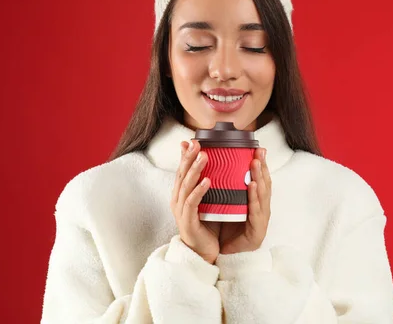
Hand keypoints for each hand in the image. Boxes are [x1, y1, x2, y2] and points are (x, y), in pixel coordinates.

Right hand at [170, 140, 220, 263]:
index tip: (195, 141)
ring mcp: (181, 211)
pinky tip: (208, 181)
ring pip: (186, 186)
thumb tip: (214, 164)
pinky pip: (192, 203)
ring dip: (195, 170)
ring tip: (204, 157)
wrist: (205, 252)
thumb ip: (207, 183)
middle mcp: (178, 200)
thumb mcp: (206, 200)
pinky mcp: (188, 221)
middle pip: (182, 175)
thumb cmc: (207, 224)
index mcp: (181, 194)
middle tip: (198, 144)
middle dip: (189, 158)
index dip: (187, 155)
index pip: (182, 170)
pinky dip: (199, 191)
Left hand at [219, 148, 270, 254]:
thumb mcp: (223, 204)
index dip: (260, 165)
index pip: (259, 181)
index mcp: (254, 204)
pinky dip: (254, 198)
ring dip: (259, 178)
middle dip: (262, 167)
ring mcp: (261, 221)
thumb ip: (222, 187)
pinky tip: (253, 186)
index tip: (258, 148)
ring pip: (263, 196)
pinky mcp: (257, 232)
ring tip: (255, 163)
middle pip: (264, 185)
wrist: (221, 254)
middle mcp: (261, 210)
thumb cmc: (224, 228)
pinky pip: (255, 212)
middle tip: (259, 151)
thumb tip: (211, 164)